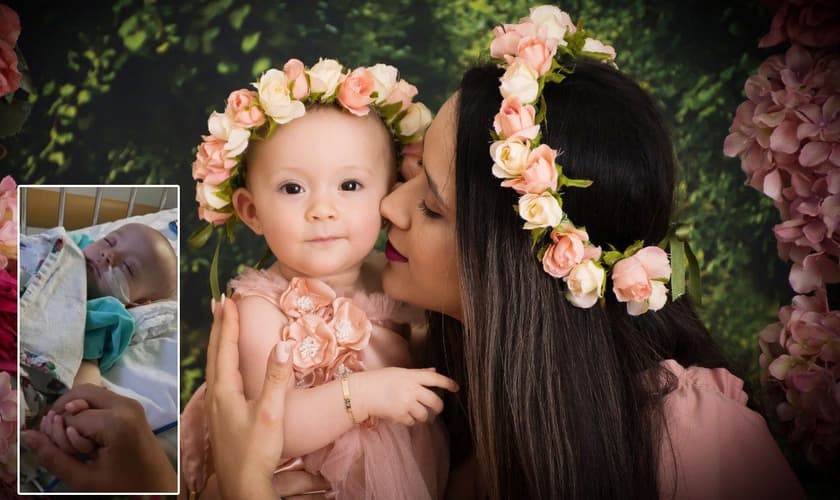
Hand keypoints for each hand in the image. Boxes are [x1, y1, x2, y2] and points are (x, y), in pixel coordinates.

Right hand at [21, 385, 175, 491]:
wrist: (157, 484)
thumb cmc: (123, 484)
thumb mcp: (84, 478)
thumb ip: (53, 456)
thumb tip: (27, 434)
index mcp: (115, 422)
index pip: (70, 417)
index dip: (63, 436)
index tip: (75, 454)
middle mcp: (125, 404)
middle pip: (78, 393)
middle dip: (65, 414)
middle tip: (68, 441)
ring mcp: (131, 402)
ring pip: (88, 392)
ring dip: (76, 412)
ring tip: (82, 439)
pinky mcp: (132, 404)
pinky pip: (101, 398)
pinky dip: (88, 411)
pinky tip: (92, 435)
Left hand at [204, 295, 298, 499]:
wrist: (243, 485)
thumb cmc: (257, 450)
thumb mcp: (271, 413)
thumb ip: (276, 378)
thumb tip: (283, 344)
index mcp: (225, 390)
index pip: (225, 348)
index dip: (228, 323)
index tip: (229, 299)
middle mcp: (216, 396)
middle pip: (214, 354)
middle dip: (219, 327)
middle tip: (220, 303)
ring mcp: (216, 408)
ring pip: (214, 366)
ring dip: (218, 343)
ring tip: (221, 327)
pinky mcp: (221, 418)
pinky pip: (218, 379)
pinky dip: (222, 362)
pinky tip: (227, 368)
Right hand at [350, 367, 458, 425]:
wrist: (362, 392)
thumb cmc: (379, 380)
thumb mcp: (400, 372)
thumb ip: (418, 373)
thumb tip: (434, 371)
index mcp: (412, 376)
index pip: (436, 379)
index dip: (448, 383)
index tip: (456, 388)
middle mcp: (412, 389)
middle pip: (435, 401)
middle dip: (439, 407)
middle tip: (436, 409)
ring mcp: (406, 402)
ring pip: (425, 414)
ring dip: (424, 417)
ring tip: (417, 414)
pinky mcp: (400, 415)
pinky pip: (413, 422)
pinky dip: (411, 421)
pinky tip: (404, 416)